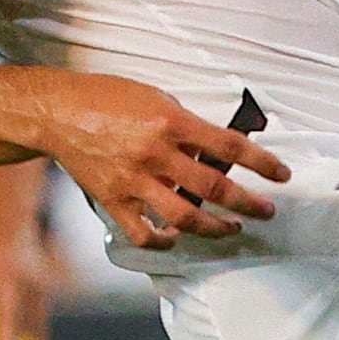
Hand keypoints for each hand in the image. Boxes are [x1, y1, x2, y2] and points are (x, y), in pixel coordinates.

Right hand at [45, 75, 289, 252]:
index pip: (228, 146)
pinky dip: (164, 241)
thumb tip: (218, 149)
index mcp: (170, 122)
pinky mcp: (114, 201)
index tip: (281, 174)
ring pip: (185, 217)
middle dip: (248, 203)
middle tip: (266, 210)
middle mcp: (155, 154)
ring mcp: (134, 181)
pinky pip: (144, 233)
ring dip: (215, 228)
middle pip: (214, 188)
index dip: (261, 163)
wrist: (57, 113)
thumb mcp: (156, 98)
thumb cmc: (107, 99)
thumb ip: (186, 124)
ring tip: (232, 228)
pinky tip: (177, 238)